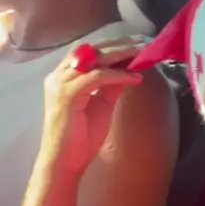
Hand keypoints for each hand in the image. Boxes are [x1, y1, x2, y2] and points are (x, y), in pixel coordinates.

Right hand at [40, 40, 143, 174]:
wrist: (64, 163)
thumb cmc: (80, 138)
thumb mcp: (101, 105)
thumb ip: (110, 86)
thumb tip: (128, 70)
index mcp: (64, 76)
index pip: (91, 50)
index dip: (115, 44)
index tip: (138, 42)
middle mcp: (59, 75)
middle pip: (93, 49)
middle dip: (121, 44)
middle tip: (145, 42)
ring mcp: (60, 84)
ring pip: (95, 59)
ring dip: (122, 54)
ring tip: (143, 53)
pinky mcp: (66, 95)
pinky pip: (96, 77)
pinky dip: (117, 75)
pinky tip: (135, 77)